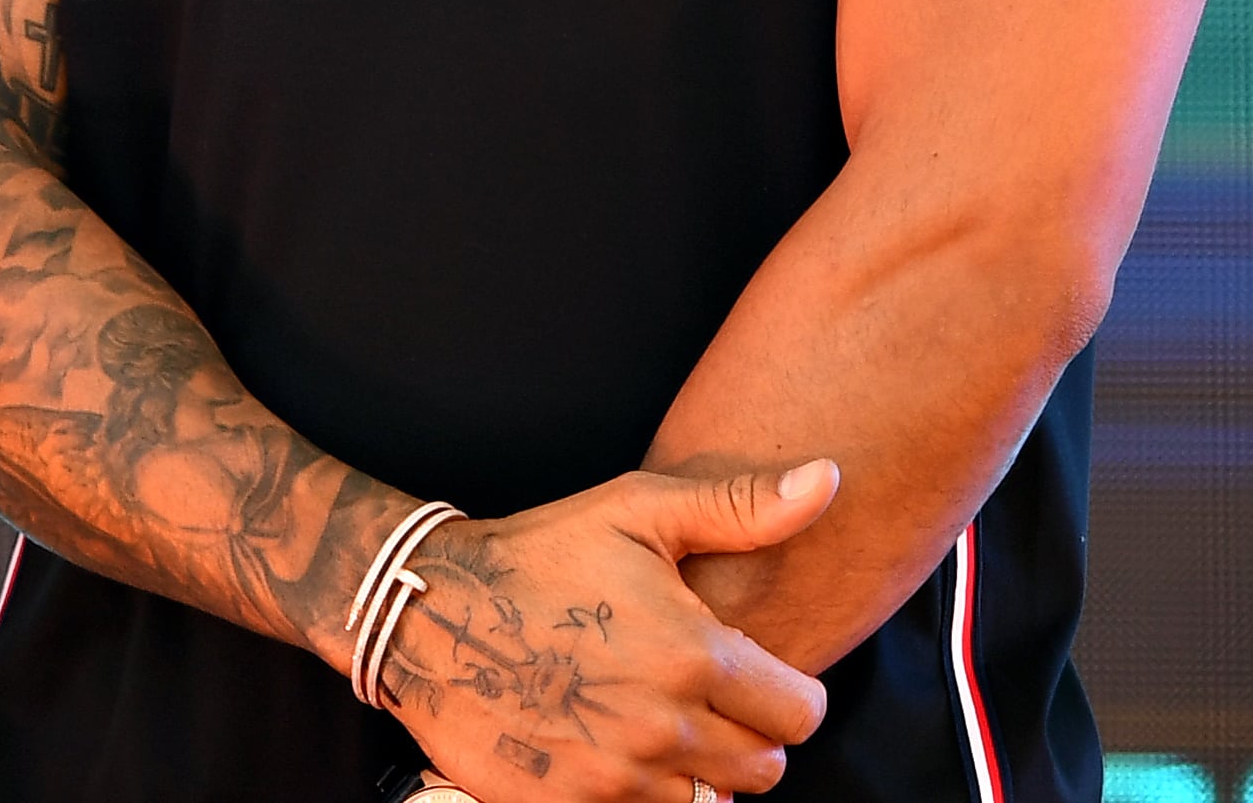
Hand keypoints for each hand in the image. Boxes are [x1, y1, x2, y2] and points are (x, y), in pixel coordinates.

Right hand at [367, 457, 836, 802]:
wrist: (425, 614)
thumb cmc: (538, 555)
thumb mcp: (636, 512)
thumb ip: (740, 507)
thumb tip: (828, 480)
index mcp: (694, 655)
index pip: (801, 713)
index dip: (785, 692)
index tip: (748, 672)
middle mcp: (664, 727)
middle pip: (764, 769)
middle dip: (744, 735)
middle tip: (698, 697)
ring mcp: (617, 778)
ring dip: (694, 771)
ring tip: (651, 720)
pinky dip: (639, 794)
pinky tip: (609, 747)